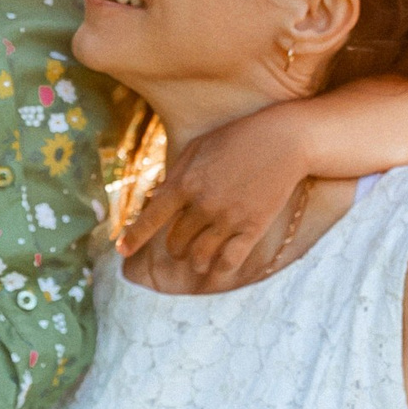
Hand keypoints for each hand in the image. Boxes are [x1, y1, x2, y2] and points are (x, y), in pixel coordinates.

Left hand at [120, 136, 297, 291]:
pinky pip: (229, 261)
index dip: (134, 236)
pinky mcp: (252, 227)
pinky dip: (219, 271)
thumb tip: (158, 198)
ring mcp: (228, 218)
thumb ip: (177, 173)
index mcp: (185, 182)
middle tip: (179, 247)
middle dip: (175, 248)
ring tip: (196, 261)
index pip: (152, 217)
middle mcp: (203, 204)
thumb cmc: (239, 137)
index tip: (122, 250)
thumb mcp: (199, 147)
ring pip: (199, 256)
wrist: (285, 140)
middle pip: (176, 241)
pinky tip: (216, 271)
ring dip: (194, 262)